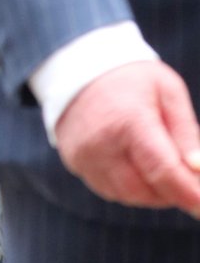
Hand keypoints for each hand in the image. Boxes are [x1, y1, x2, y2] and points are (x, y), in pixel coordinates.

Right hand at [56, 60, 199, 216]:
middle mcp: (101, 143)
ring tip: (160, 167)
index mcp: (129, 121)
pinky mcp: (74, 162)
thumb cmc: (132, 78)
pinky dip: (129, 186)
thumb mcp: (168, 91)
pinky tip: (136, 165)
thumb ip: (186, 132)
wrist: (78, 67)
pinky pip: (108, 189)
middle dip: (170, 193)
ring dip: (150, 192)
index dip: (187, 193)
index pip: (162, 171)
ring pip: (127, 196)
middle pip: (144, 191)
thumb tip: (198, 169)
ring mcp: (84, 156)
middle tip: (186, 179)